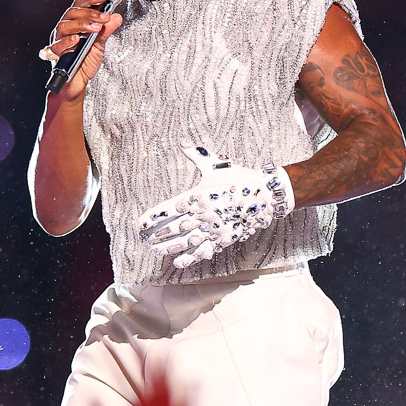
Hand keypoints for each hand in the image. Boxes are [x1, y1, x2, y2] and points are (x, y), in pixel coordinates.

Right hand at [44, 0, 123, 100]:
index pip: (80, 6)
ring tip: (95, 28)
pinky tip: (76, 40)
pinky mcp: (55, 54)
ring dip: (81, 24)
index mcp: (74, 24)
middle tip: (104, 17)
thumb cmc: (84, 63)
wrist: (77, 83)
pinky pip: (57, 45)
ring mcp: (58, 41)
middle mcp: (64, 30)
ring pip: (64, 25)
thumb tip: (116, 17)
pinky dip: (67, 41)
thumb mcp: (100, 45)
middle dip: (89, 12)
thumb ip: (106, 31)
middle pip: (72, 12)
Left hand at [137, 145, 289, 269]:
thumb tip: (183, 143)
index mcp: (195, 197)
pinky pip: (202, 252)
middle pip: (170, 229)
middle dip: (154, 235)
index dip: (150, 219)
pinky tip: (178, 262)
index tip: (139, 225)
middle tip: (142, 239)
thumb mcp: (215, 164)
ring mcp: (211, 229)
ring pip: (183, 243)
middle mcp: (200, 216)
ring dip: (167, 248)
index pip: (165, 211)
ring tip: (154, 251)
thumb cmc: (239, 177)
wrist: (265, 194)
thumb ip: (196, 156)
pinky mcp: (222, 240)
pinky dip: (189, 258)